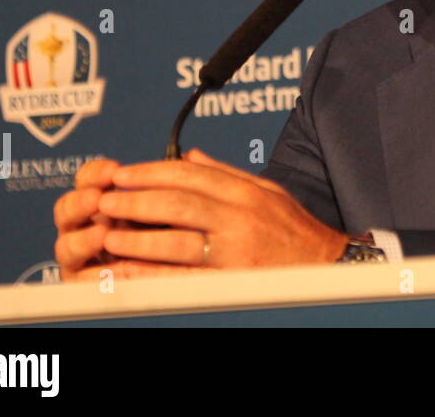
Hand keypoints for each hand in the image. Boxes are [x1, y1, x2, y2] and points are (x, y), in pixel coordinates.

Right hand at [53, 157, 191, 281]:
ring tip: (102, 234)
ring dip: (82, 239)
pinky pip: (82, 282)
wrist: (182, 277)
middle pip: (66, 210)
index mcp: (106, 203)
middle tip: (97, 199)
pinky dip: (93, 276)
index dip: (95, 173)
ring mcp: (85, 257)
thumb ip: (177, 184)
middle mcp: (89, 227)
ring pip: (65, 246)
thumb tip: (191, 156)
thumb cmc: (174, 238)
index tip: (113, 170)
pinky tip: (107, 270)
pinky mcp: (89, 286)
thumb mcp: (175, 209)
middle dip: (79, 202)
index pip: (88, 181)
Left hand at [87, 148, 348, 272]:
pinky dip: (150, 272)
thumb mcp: (268, 192)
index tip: (124, 173)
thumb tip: (191, 156)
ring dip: (137, 235)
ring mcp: (235, 249)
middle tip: (106, 197)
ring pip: (176, 238)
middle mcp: (240, 217)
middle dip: (136, 199)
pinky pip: (182, 275)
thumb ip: (227, 173)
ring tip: (107, 231)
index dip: (152, 171)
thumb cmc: (298, 233)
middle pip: (178, 202)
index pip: (191, 174)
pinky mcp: (231, 279)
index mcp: (246, 192)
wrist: (328, 268)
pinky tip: (127, 269)